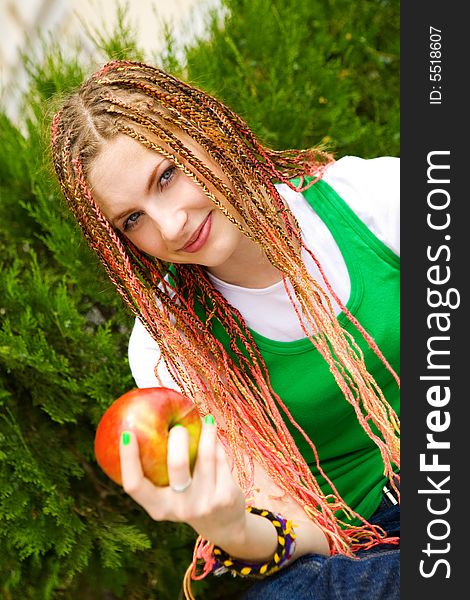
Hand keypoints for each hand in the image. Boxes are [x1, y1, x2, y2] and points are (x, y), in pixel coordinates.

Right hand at [119, 416, 246, 545]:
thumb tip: (146, 424)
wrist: (223, 525)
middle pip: (176, 463)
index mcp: (158, 508)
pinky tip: (215, 439)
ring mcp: (204, 503)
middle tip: (178, 427)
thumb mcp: (169, 495)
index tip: (127, 433)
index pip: (134, 485)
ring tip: (206, 420)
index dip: (128, 459)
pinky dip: (217, 445)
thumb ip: (158, 471)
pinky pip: (220, 459)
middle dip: (178, 437)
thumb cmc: (188, 499)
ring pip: (205, 456)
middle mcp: (180, 508)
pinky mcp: (224, 495)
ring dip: (206, 433)